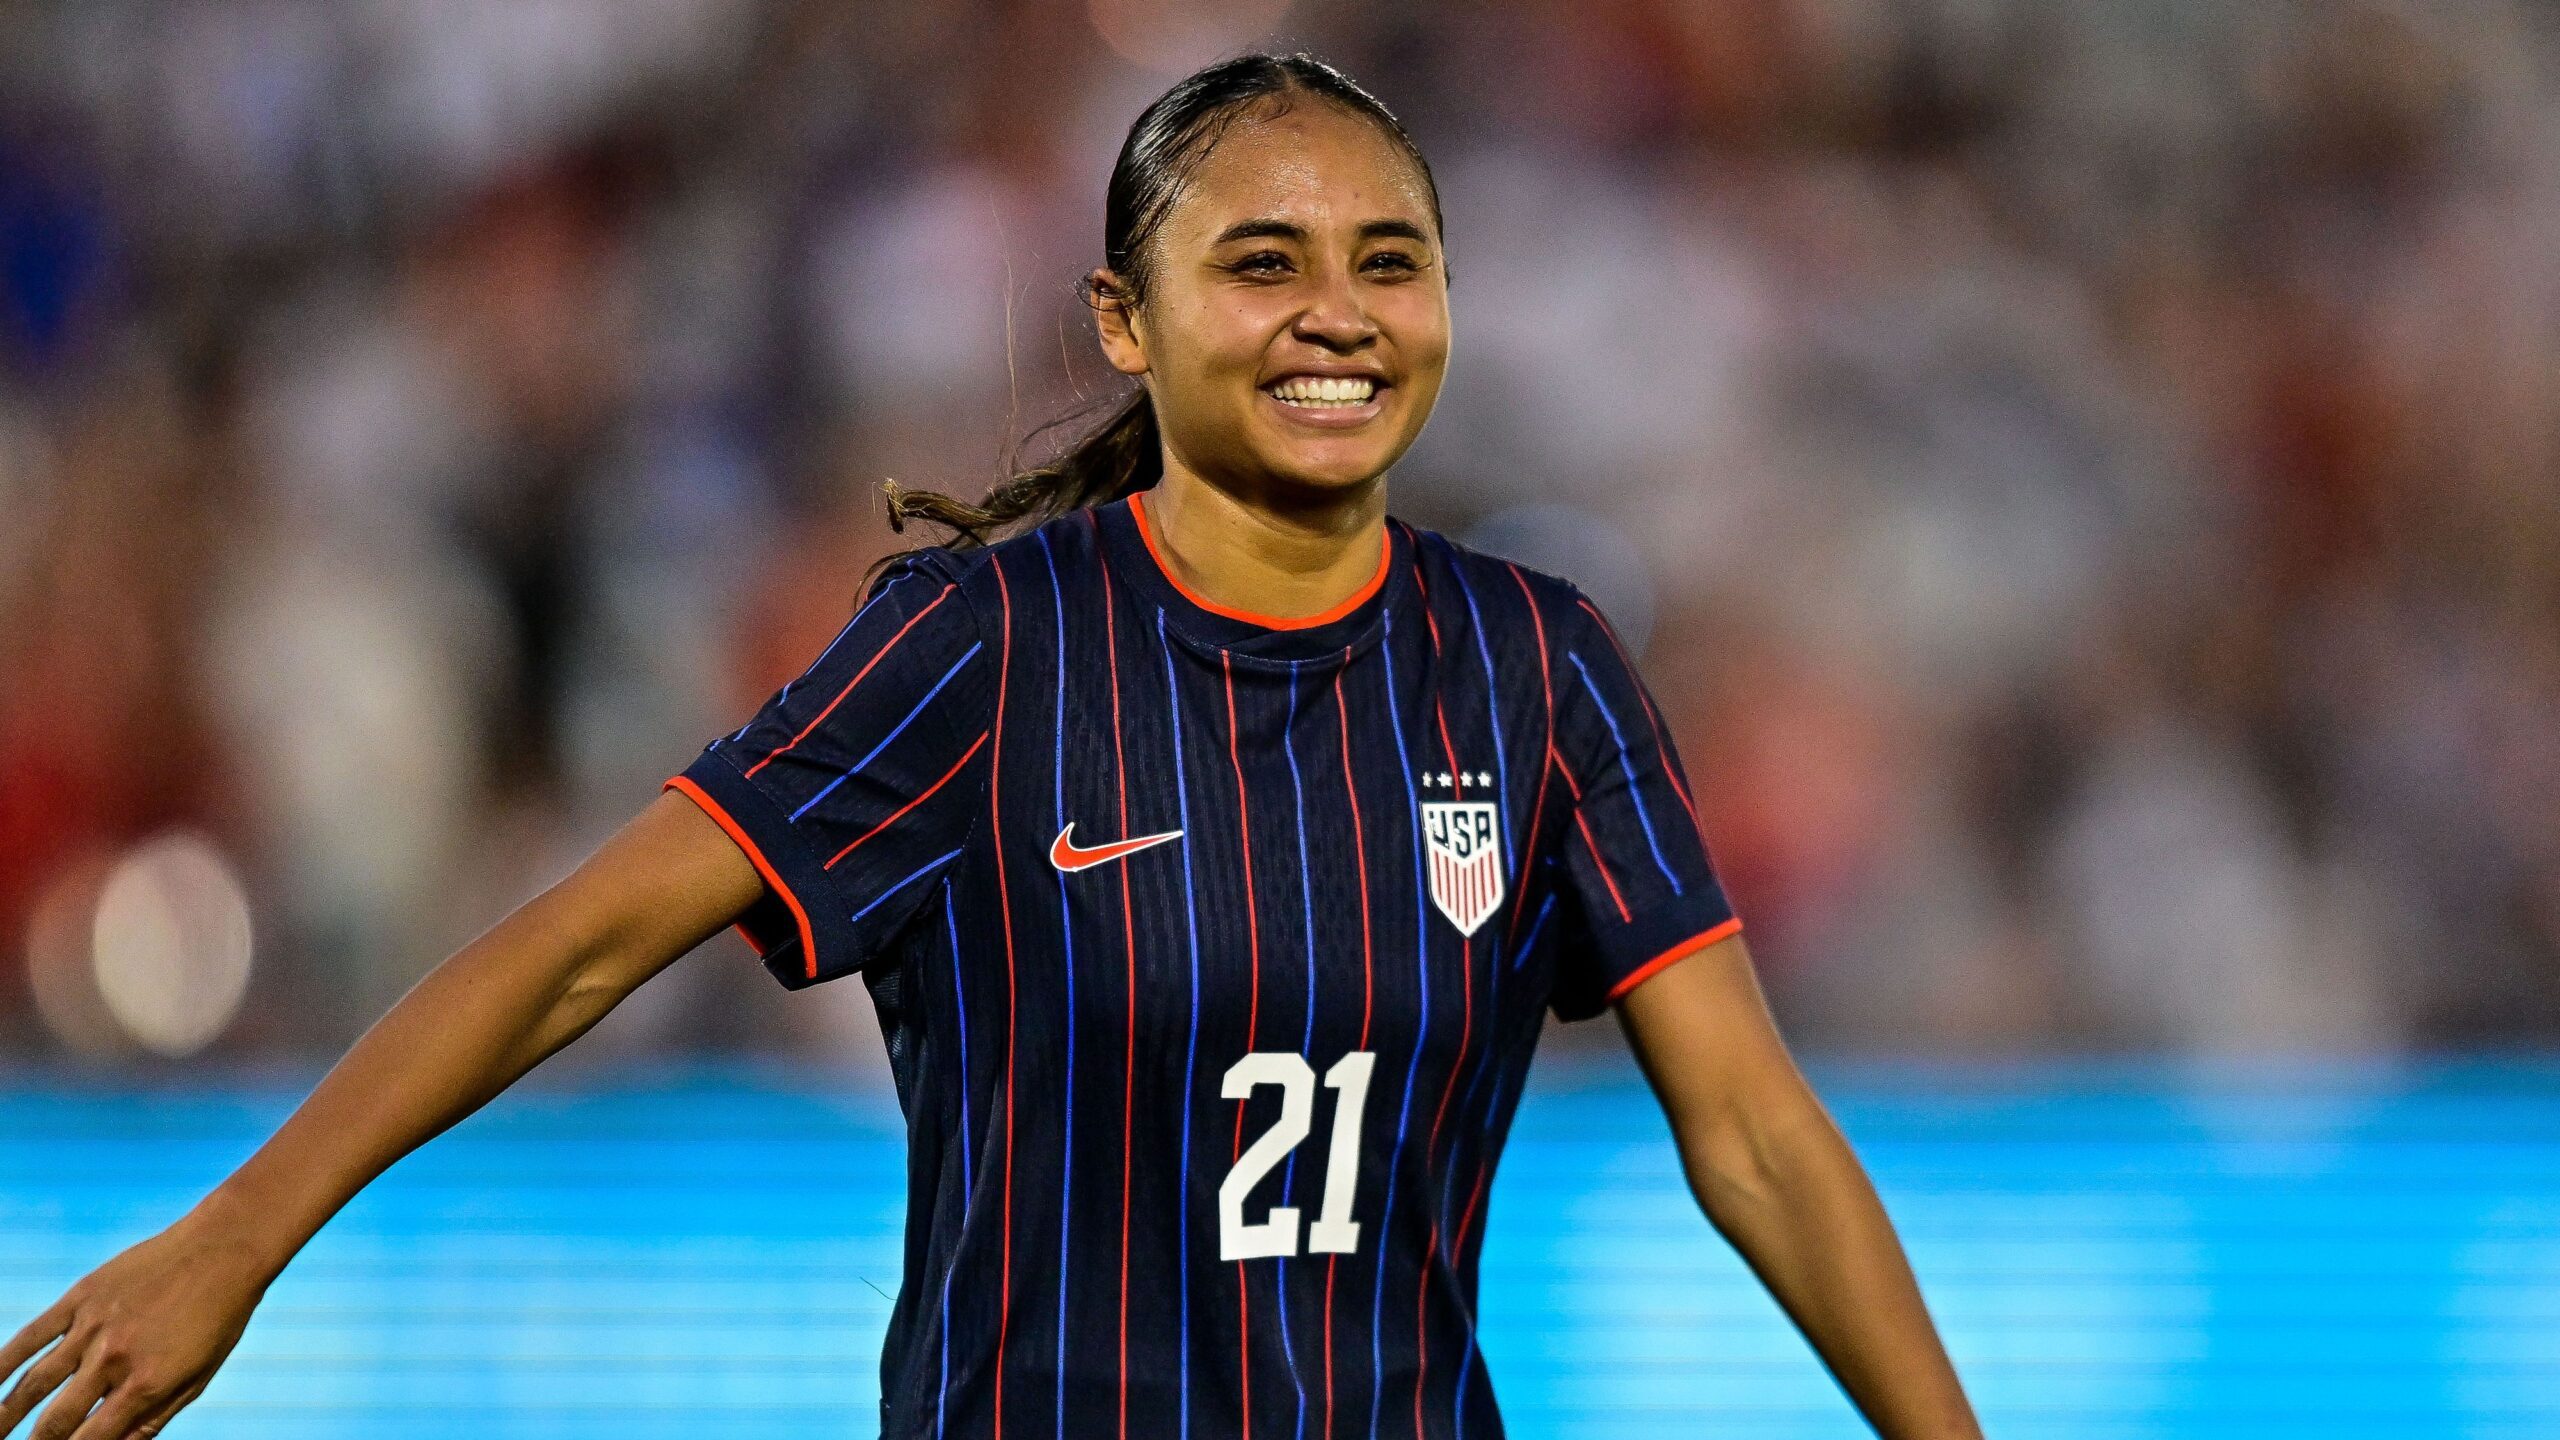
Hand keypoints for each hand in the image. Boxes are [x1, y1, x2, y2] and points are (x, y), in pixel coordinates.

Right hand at [0, 1211, 276, 1439]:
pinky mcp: (82, 1296)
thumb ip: (151, 1419)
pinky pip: (31, 1336)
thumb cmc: (220, 1317)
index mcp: (146, 1384)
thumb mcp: (197, 1377)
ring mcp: (94, 1325)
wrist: (226, 1246)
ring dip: (5, 1414)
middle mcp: (114, 1358)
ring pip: (34, 1383)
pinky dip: (3, 1363)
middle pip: (56, 1420)